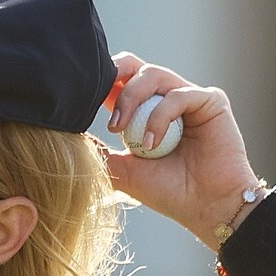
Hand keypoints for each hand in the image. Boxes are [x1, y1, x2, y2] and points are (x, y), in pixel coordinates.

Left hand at [101, 53, 264, 250]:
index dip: (102, 83)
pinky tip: (150, 143)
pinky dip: (159, 117)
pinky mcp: (211, 101)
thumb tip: (63, 136)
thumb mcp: (123, 170)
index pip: (121, 81)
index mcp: (146, 110)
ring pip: (153, 75)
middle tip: (98, 97)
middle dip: (114, 74)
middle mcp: (167, 99)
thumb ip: (98, 151)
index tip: (82, 101)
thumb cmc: (168, 192)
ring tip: (120, 131)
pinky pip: (179, 94)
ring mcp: (190, 98)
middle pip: (136, 66)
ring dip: (131, 100)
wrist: (204, 209)